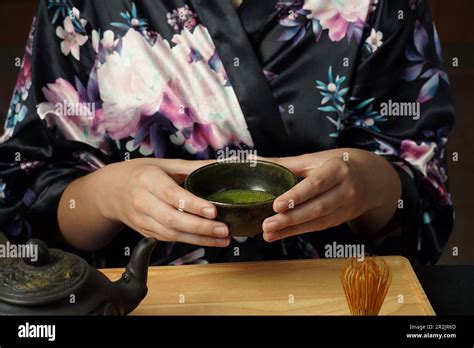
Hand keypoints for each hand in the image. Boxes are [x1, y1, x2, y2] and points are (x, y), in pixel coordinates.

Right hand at [97, 158, 230, 246]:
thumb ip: (192, 167)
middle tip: (224, 229)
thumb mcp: (164, 164)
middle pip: (172, 219)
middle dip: (200, 227)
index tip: (213, 210)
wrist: (110, 191)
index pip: (172, 195)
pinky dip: (191, 241)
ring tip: (223, 238)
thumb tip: (222, 163)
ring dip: (199, 239)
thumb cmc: (140, 173)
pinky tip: (209, 241)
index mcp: (147, 179)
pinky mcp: (145, 232)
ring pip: (172, 233)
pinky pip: (169, 239)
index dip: (193, 205)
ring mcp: (142, 220)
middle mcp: (142, 201)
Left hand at [261, 149, 400, 241]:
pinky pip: (318, 228)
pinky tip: (280, 234)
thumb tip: (255, 161)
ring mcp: (345, 207)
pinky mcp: (341, 220)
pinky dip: (297, 232)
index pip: (316, 184)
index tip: (277, 205)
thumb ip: (285, 163)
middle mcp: (345, 190)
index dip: (297, 196)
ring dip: (291, 230)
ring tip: (268, 233)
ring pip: (317, 222)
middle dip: (290, 219)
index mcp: (337, 169)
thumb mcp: (314, 159)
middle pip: (316, 207)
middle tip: (267, 224)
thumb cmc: (336, 163)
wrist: (370, 177)